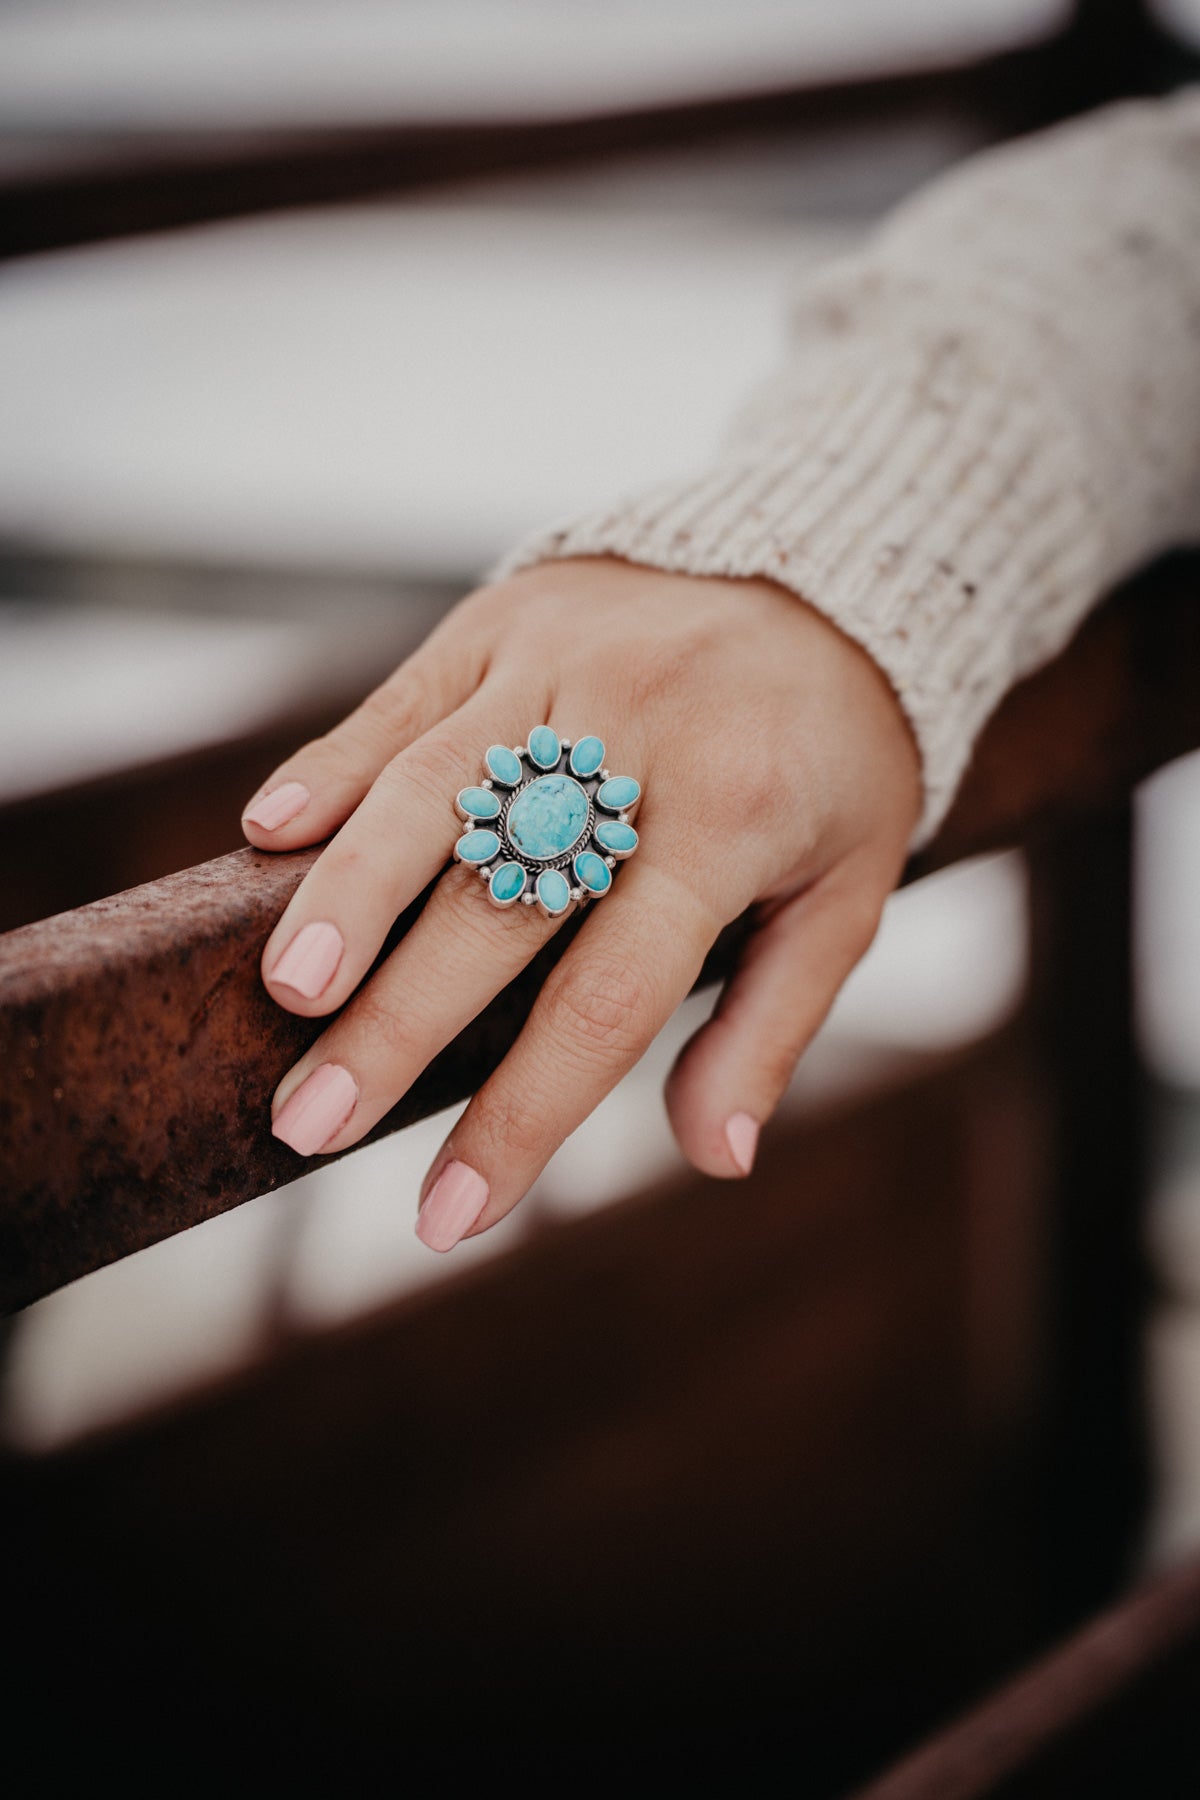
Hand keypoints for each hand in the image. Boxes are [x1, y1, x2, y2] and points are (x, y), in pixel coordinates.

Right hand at [241, 558, 920, 1250]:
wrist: (829, 573)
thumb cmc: (832, 764)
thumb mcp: (846, 896)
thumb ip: (773, 1025)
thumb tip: (716, 1156)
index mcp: (732, 823)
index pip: (608, 999)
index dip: (523, 1115)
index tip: (446, 1215)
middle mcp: (637, 741)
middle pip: (497, 903)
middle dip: (395, 1025)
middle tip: (308, 1124)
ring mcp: (563, 670)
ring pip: (431, 789)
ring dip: (349, 893)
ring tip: (286, 990)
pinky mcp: (508, 621)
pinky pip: (407, 696)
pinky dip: (334, 765)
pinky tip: (266, 836)